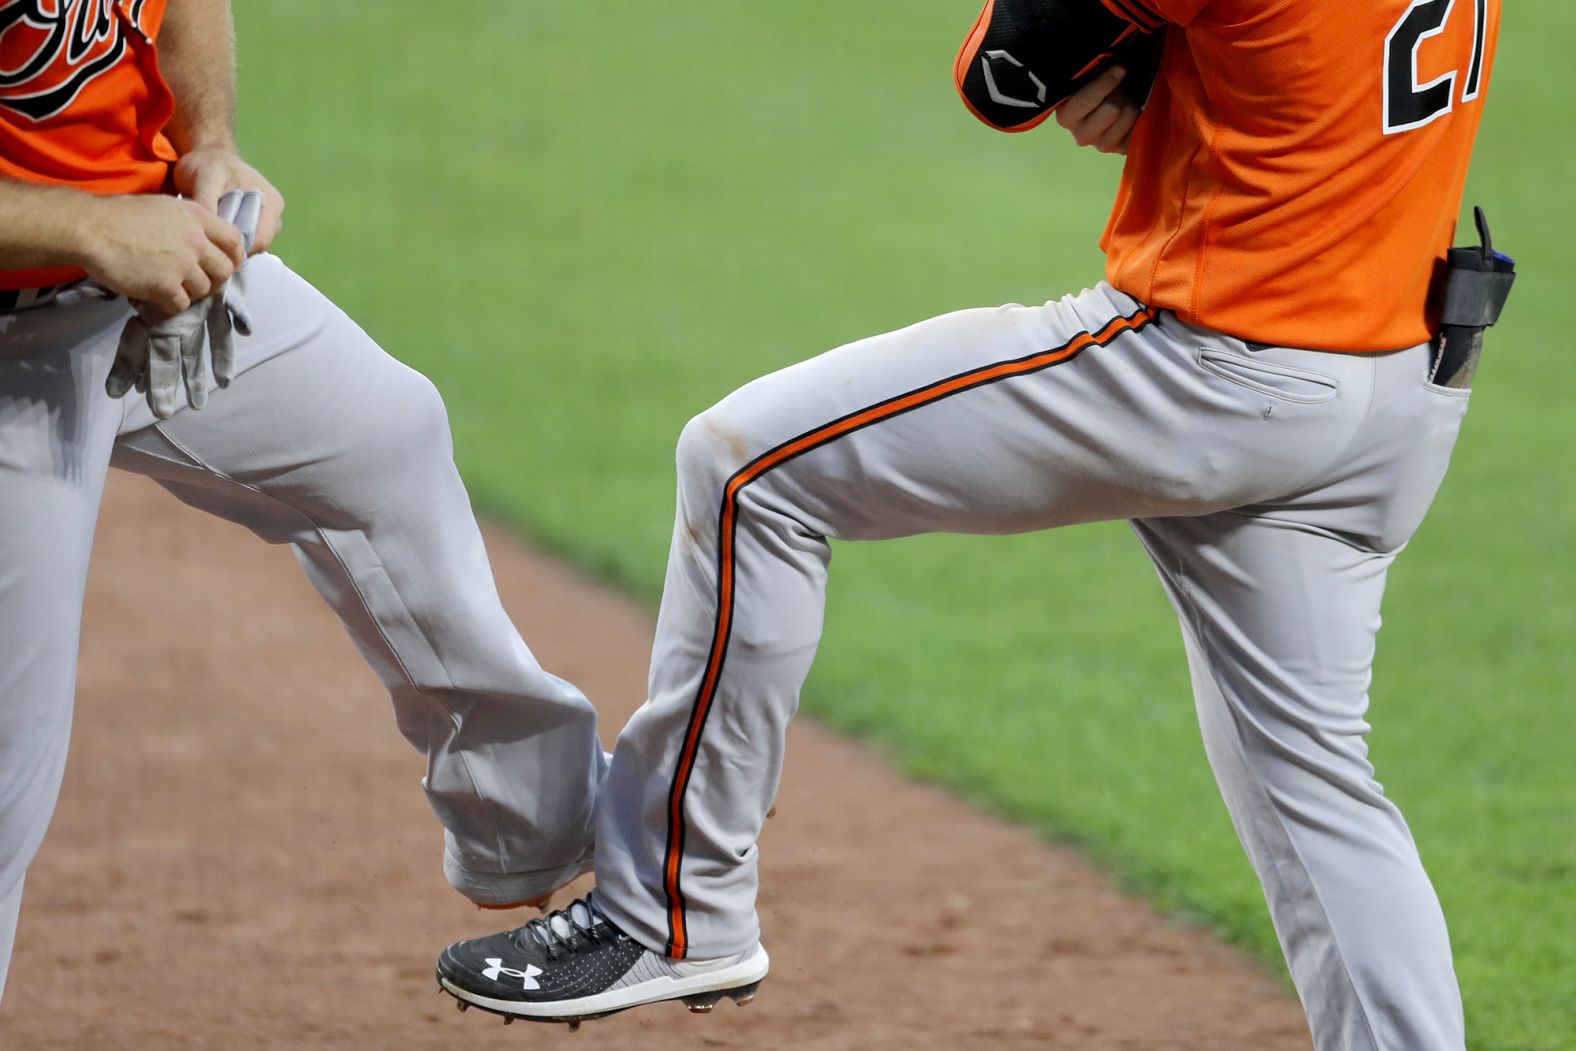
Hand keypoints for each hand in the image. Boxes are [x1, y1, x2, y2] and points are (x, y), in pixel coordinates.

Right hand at [105, 190, 259, 417]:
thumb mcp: (164, 206)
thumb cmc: (120, 215)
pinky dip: (171, 304)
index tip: (226, 264)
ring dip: (191, 292)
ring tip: (171, 286)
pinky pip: (182, 305)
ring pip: (205, 290)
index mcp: (197, 217)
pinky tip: (158, 296)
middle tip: (198, 281)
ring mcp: (182, 265)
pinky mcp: (166, 286)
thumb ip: (189, 223)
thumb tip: (205, 240)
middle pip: (225, 270)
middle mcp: (196, 240)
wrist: (91, 228)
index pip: (235, 240)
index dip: (234, 256)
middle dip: (214, 279)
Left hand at [172, 145, 284, 253]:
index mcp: (270, 202)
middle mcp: (274, 214)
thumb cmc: (209, 164)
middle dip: (233, 245)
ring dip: (231, 243)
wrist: (210, 157)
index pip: (260, 240)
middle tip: (208, 233)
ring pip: (251, 246)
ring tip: (211, 228)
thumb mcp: (204, 178)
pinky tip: (216, 228)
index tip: (212, 242)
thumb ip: (207, 202)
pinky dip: (230, 239)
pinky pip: (245, 242)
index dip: (237, 247)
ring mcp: (267, 221)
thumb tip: (210, 229)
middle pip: (256, 246)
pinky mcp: (257, 225)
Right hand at [1055, 65, 1140, 154]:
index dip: (1106, 82)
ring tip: (1126, 98)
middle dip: (1120, 93)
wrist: (1111, 101)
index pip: (1087, 100)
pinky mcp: (1121, 149)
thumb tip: (1112, 63)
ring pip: (1127, 116)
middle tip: (1120, 87)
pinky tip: (1133, 111)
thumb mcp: (1089, 75)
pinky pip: (1138, 127)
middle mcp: (1080, 136)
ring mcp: (1101, 146)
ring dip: (1131, 102)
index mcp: (1066, 116)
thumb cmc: (1097, 84)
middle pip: (1112, 110)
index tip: (1120, 69)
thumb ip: (1092, 69)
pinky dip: (1141, 114)